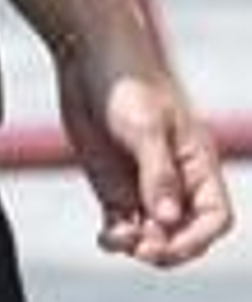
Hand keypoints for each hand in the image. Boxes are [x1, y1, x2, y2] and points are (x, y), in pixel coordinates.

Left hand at [56, 41, 234, 266]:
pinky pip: (122, 223)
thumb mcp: (145, 126)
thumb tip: (168, 219)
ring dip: (140, 247)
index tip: (169, 244)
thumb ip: (158, 173)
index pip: (214, 217)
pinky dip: (117, 238)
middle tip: (141, 248)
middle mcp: (174, 181)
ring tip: (119, 239)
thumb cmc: (126, 81)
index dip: (198, 238)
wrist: (86, 52)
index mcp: (196, 164)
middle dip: (167, 248)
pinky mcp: (113, 183)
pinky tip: (105, 240)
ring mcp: (142, 184)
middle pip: (183, 233)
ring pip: (152, 235)